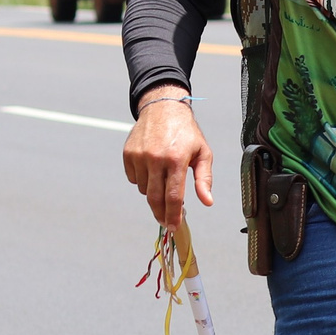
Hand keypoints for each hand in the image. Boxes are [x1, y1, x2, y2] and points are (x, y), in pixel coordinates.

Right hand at [122, 88, 212, 228]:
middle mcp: (155, 158)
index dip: (173, 215)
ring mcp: (139, 156)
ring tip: (163, 180)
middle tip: (166, 221)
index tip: (174, 226)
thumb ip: (204, 179)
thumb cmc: (186, 132)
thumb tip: (207, 201)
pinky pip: (134, 178)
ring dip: (153, 193)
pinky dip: (142, 180)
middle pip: (155, 198)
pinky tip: (152, 170)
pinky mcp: (128, 154)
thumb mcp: (203, 153)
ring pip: (144, 189)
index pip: (173, 196)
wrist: (163, 108)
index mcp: (176, 160)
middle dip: (161, 213)